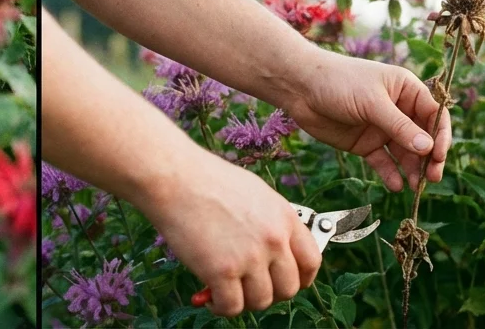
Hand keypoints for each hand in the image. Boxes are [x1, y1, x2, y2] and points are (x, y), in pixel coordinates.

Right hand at [134, 145, 320, 316]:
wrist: (173, 178)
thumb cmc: (206, 181)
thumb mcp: (254, 193)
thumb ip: (271, 223)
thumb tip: (274, 253)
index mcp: (285, 217)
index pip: (311, 262)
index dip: (300, 279)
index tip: (283, 282)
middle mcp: (274, 239)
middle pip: (288, 288)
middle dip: (269, 293)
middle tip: (248, 286)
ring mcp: (250, 257)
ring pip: (261, 301)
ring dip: (243, 301)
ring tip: (224, 290)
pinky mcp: (222, 271)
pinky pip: (232, 307)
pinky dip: (220, 307)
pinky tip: (209, 297)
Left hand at [271, 46, 450, 191]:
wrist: (300, 88)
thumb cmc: (338, 83)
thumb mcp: (371, 102)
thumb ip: (399, 127)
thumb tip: (428, 148)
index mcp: (406, 90)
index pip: (434, 114)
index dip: (441, 136)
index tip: (439, 156)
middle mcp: (398, 110)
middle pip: (423, 138)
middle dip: (430, 158)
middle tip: (432, 178)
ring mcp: (382, 128)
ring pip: (405, 153)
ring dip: (412, 169)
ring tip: (415, 186)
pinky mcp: (365, 144)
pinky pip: (383, 162)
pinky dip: (390, 174)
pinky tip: (395, 185)